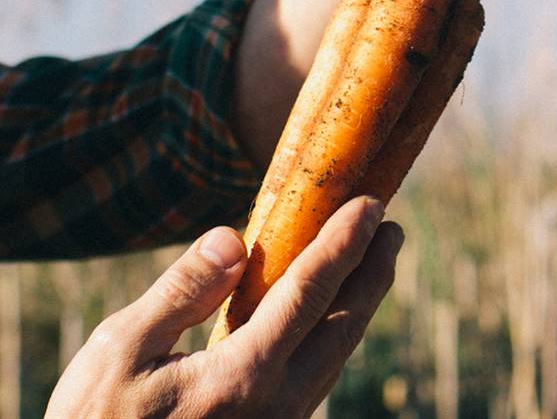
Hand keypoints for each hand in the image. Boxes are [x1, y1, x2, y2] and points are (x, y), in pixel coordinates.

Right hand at [46, 198, 402, 418]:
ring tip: (372, 259)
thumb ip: (181, 291)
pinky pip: (316, 373)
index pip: (311, 293)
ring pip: (336, 354)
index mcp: (241, 377)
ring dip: (361, 301)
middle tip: (392, 226)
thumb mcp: (118, 350)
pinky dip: (334, 331)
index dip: (345, 243)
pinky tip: (331, 311)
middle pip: (344, 325)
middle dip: (374, 270)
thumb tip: (233, 238)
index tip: (371, 205)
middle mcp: (275, 405)